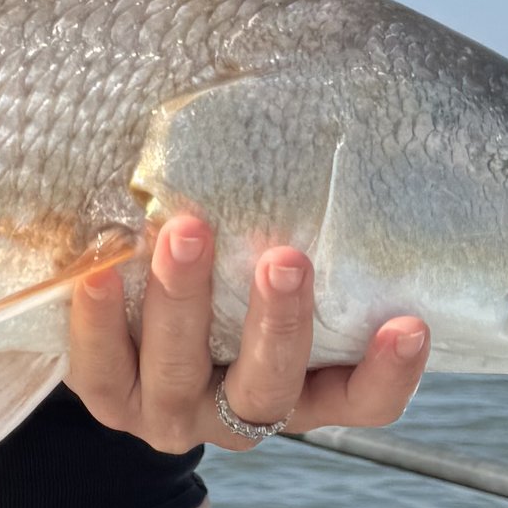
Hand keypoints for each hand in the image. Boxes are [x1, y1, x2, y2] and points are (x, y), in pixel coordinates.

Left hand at [67, 219, 427, 455]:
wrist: (131, 331)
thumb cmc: (230, 279)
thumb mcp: (270, 264)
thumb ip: (307, 222)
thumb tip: (339, 93)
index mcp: (302, 392)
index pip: (361, 402)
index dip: (389, 375)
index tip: (409, 324)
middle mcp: (242, 413)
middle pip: (270, 388)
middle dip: (278, 325)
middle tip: (285, 260)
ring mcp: (173, 415)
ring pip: (180, 375)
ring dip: (184, 302)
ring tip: (187, 232)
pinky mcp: (110, 401)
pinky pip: (99, 372)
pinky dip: (98, 323)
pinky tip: (98, 271)